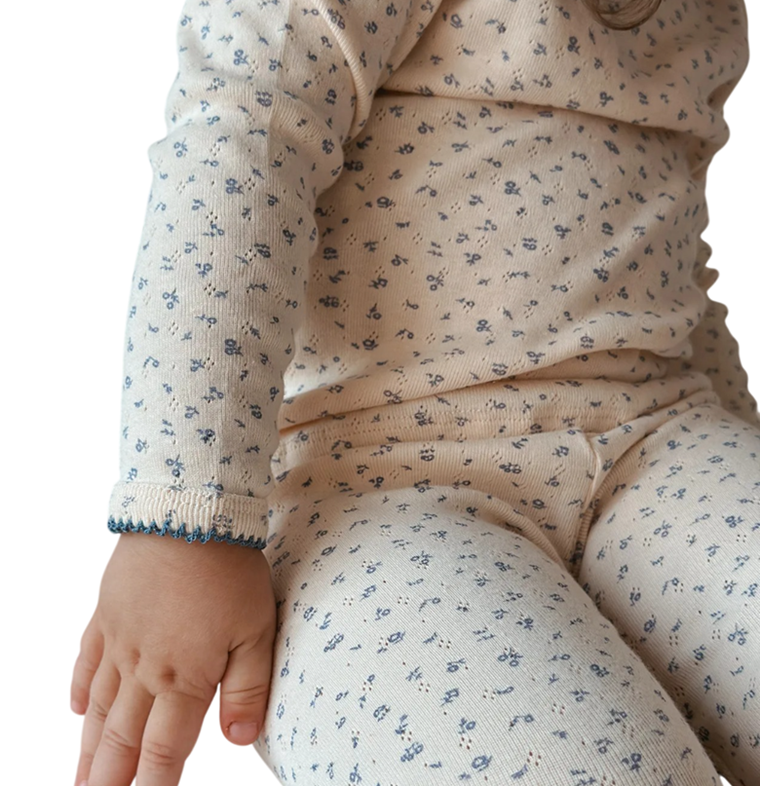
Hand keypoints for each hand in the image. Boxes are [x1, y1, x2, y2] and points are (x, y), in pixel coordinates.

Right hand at [70, 531, 276, 785]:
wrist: (188, 511)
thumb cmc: (230, 570)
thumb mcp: (257, 629)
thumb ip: (248, 688)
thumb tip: (239, 740)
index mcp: (183, 677)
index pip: (163, 750)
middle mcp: (143, 667)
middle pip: (121, 738)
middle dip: (108, 780)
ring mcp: (119, 639)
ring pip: (97, 706)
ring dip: (88, 747)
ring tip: (80, 778)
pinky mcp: (108, 611)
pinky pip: (86, 658)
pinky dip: (78, 687)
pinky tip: (74, 708)